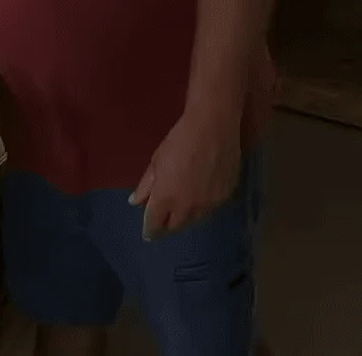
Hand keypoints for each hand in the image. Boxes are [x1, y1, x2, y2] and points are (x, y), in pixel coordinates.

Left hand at [131, 111, 240, 239]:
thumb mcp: (156, 162)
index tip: (148, 233)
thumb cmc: (179, 141)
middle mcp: (188, 207)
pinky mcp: (225, 197)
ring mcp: (209, 204)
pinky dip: (203, 208)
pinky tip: (200, 198)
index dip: (150, 230)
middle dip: (167, 226)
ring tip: (181, 211)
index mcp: (166, 199)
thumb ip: (146, 186)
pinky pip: (211, 209)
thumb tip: (135, 202)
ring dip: (186, 218)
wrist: (213, 128)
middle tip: (164, 222)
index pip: (155, 224)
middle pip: (176, 226)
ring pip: (195, 221)